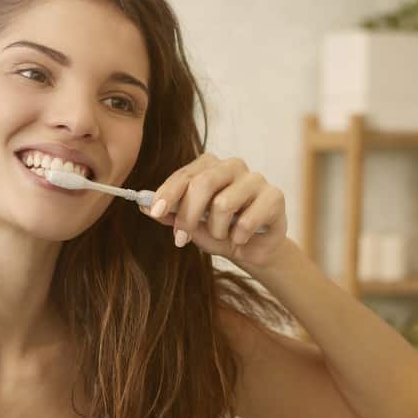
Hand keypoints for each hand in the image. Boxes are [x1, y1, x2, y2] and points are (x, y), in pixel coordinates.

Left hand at [141, 153, 287, 267]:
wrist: (254, 251)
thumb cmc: (222, 232)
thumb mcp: (191, 226)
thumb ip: (170, 214)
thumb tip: (143, 206)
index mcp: (211, 167)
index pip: (186, 174)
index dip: (168, 193)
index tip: (155, 212)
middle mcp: (233, 166)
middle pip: (203, 183)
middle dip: (188, 216)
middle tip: (181, 239)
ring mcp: (256, 179)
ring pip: (223, 203)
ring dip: (217, 230)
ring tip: (224, 236)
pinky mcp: (275, 196)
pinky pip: (247, 219)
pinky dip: (238, 236)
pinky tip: (242, 238)